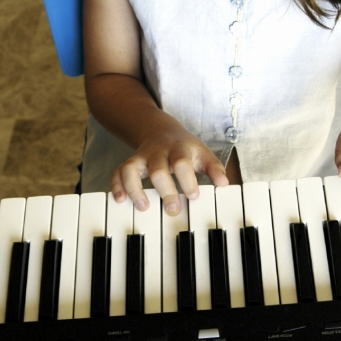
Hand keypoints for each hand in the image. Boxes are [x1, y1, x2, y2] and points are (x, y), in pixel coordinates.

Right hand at [111, 111, 227, 213]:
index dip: (187, 180)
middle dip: (165, 190)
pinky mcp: (130, 163)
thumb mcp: (202, 154)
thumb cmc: (185, 148)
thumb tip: (224, 184)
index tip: (194, 196)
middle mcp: (158, 153)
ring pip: (131, 169)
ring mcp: (142, 158)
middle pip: (158, 170)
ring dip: (135, 189)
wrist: (161, 130)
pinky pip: (118, 172)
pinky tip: (120, 199)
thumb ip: (214, 168)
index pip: (182, 163)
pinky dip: (116, 185)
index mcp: (179, 150)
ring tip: (143, 207)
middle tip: (173, 209)